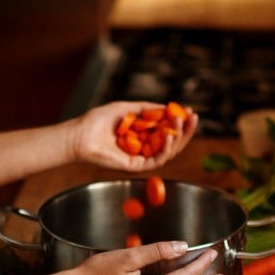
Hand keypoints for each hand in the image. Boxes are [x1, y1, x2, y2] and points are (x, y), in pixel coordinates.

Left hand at [71, 101, 197, 171]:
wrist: (80, 135)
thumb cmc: (97, 121)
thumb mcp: (127, 108)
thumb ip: (147, 109)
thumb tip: (167, 107)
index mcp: (142, 136)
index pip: (167, 130)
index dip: (180, 122)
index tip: (190, 111)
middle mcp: (144, 149)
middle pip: (172, 142)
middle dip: (185, 130)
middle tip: (194, 118)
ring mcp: (141, 159)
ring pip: (168, 152)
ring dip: (178, 137)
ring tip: (181, 122)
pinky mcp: (136, 167)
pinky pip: (157, 160)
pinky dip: (166, 149)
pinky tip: (170, 136)